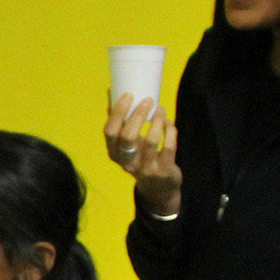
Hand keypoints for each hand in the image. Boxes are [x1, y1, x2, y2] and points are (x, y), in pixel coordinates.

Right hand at [105, 95, 180, 217]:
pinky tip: (169, 123)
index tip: (129, 95)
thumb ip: (120, 122)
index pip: (110, 131)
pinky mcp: (163, 170)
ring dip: (157, 121)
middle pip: (128, 136)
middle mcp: (127, 162)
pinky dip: (170, 131)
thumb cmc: (140, 157)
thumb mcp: (126, 144)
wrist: (158, 188)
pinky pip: (169, 147)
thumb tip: (112, 91)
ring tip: (161, 109)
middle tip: (148, 100)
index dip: (118, 112)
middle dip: (138, 115)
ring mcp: (145, 168)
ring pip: (151, 141)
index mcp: (114, 153)